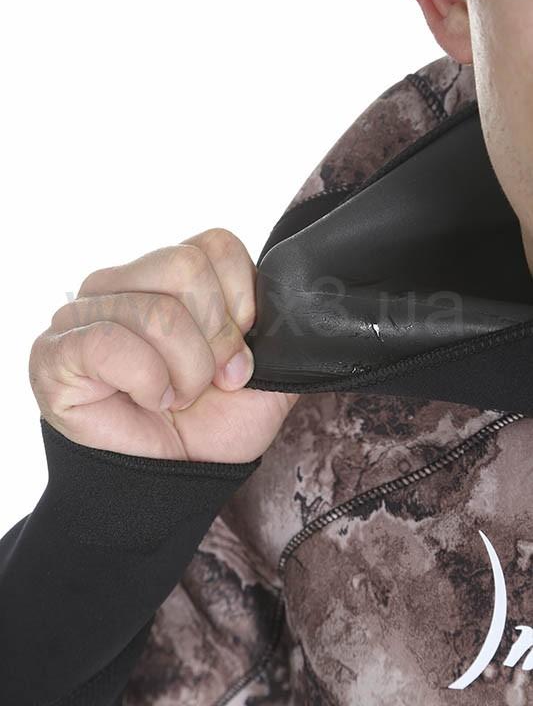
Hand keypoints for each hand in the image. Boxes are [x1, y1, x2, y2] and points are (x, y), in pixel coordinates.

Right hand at [29, 228, 299, 461]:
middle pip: (186, 266)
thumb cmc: (207, 426)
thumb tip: (304, 304)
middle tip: (208, 381)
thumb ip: (282, 333)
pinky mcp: (56, 349)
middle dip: (215, 340)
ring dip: (185, 373)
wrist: (170, 483)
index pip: (215, 244)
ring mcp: (82, 311)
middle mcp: (121, 282)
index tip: (237, 355)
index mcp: (166, 277)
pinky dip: (148, 383)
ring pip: (158, 312)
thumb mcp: (263, 377)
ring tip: (175, 397)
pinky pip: (112, 344)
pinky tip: (148, 401)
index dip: (241, 303)